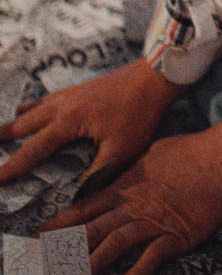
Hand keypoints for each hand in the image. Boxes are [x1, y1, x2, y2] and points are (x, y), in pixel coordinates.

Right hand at [0, 57, 184, 189]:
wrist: (153, 76)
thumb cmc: (139, 113)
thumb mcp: (120, 149)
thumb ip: (96, 174)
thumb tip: (76, 197)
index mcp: (68, 121)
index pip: (33, 150)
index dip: (12, 167)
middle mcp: (61, 105)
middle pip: (22, 125)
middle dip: (1, 138)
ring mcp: (68, 94)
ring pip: (31, 110)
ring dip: (13, 123)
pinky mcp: (78, 89)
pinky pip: (45, 100)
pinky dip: (31, 108)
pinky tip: (30, 110)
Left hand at [40, 124, 221, 274]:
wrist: (220, 160)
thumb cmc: (189, 151)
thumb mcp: (153, 153)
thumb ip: (134, 168)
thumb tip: (124, 174)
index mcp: (127, 186)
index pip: (87, 207)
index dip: (63, 222)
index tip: (43, 234)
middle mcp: (134, 206)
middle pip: (94, 230)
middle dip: (69, 248)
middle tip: (49, 266)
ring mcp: (154, 222)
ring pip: (116, 245)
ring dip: (95, 263)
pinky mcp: (175, 236)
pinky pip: (152, 258)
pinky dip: (138, 272)